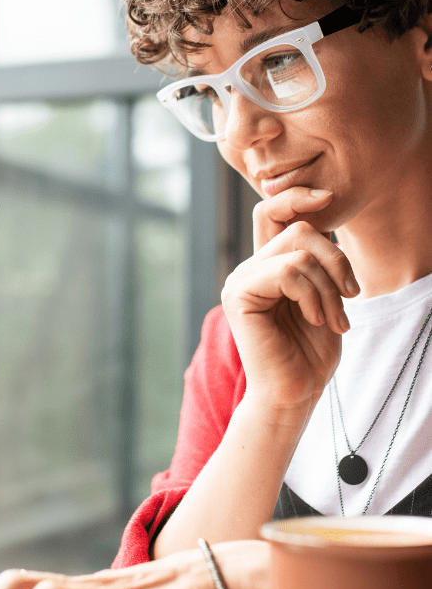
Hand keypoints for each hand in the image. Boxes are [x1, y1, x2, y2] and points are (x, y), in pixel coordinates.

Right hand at [221, 187, 358, 415]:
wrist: (295, 392)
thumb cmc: (311, 351)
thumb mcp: (324, 294)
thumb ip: (318, 258)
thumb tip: (323, 215)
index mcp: (267, 264)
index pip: (273, 211)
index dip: (298, 196)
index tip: (329, 197)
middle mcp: (249, 267)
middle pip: (299, 229)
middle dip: (336, 260)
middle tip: (350, 296)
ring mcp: (240, 279)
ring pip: (298, 251)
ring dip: (329, 286)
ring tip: (334, 318)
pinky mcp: (239, 295)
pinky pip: (287, 271)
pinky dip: (313, 295)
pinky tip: (316, 319)